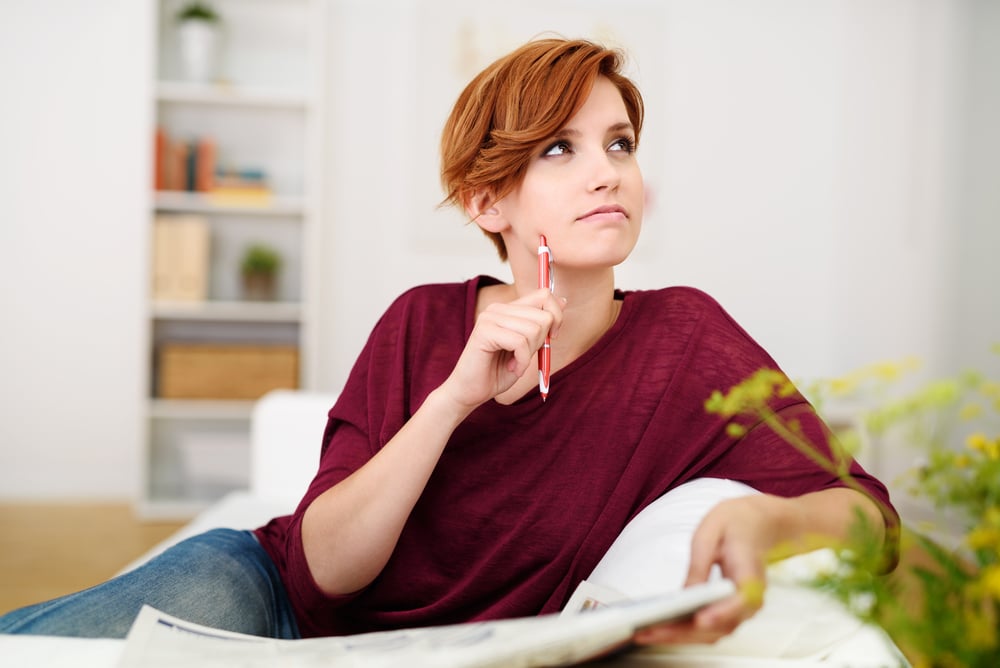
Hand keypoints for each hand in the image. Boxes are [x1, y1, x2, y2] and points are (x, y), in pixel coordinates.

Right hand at [438, 288, 562, 409]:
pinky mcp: (484, 331)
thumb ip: (541, 325)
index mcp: (508, 309)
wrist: (470, 392)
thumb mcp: (528, 347)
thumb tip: (563, 301)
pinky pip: (520, 343)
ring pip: (533, 330)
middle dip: (540, 342)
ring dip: (528, 354)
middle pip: (543, 316)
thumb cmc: (497, 372)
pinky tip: (510, 368)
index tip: (550, 338)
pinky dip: (521, 361)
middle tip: (523, 356)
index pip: (544, 295)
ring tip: (514, 363)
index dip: (556, 317)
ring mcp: (489, 318)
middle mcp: (498, 308)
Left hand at [632, 494, 789, 645]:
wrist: (760, 523)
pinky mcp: (731, 611)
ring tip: (647, 634)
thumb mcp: (711, 532)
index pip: (739, 601)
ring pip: (713, 633)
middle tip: (650, 632)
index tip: (699, 619)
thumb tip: (687, 595)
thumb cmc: (735, 523)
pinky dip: (685, 633)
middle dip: (683, 633)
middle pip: (720, 626)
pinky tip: (661, 629)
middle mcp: (750, 599)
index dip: (720, 613)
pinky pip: (710, 628)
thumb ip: (699, 565)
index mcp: (749, 574)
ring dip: (680, 638)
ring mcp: (742, 608)